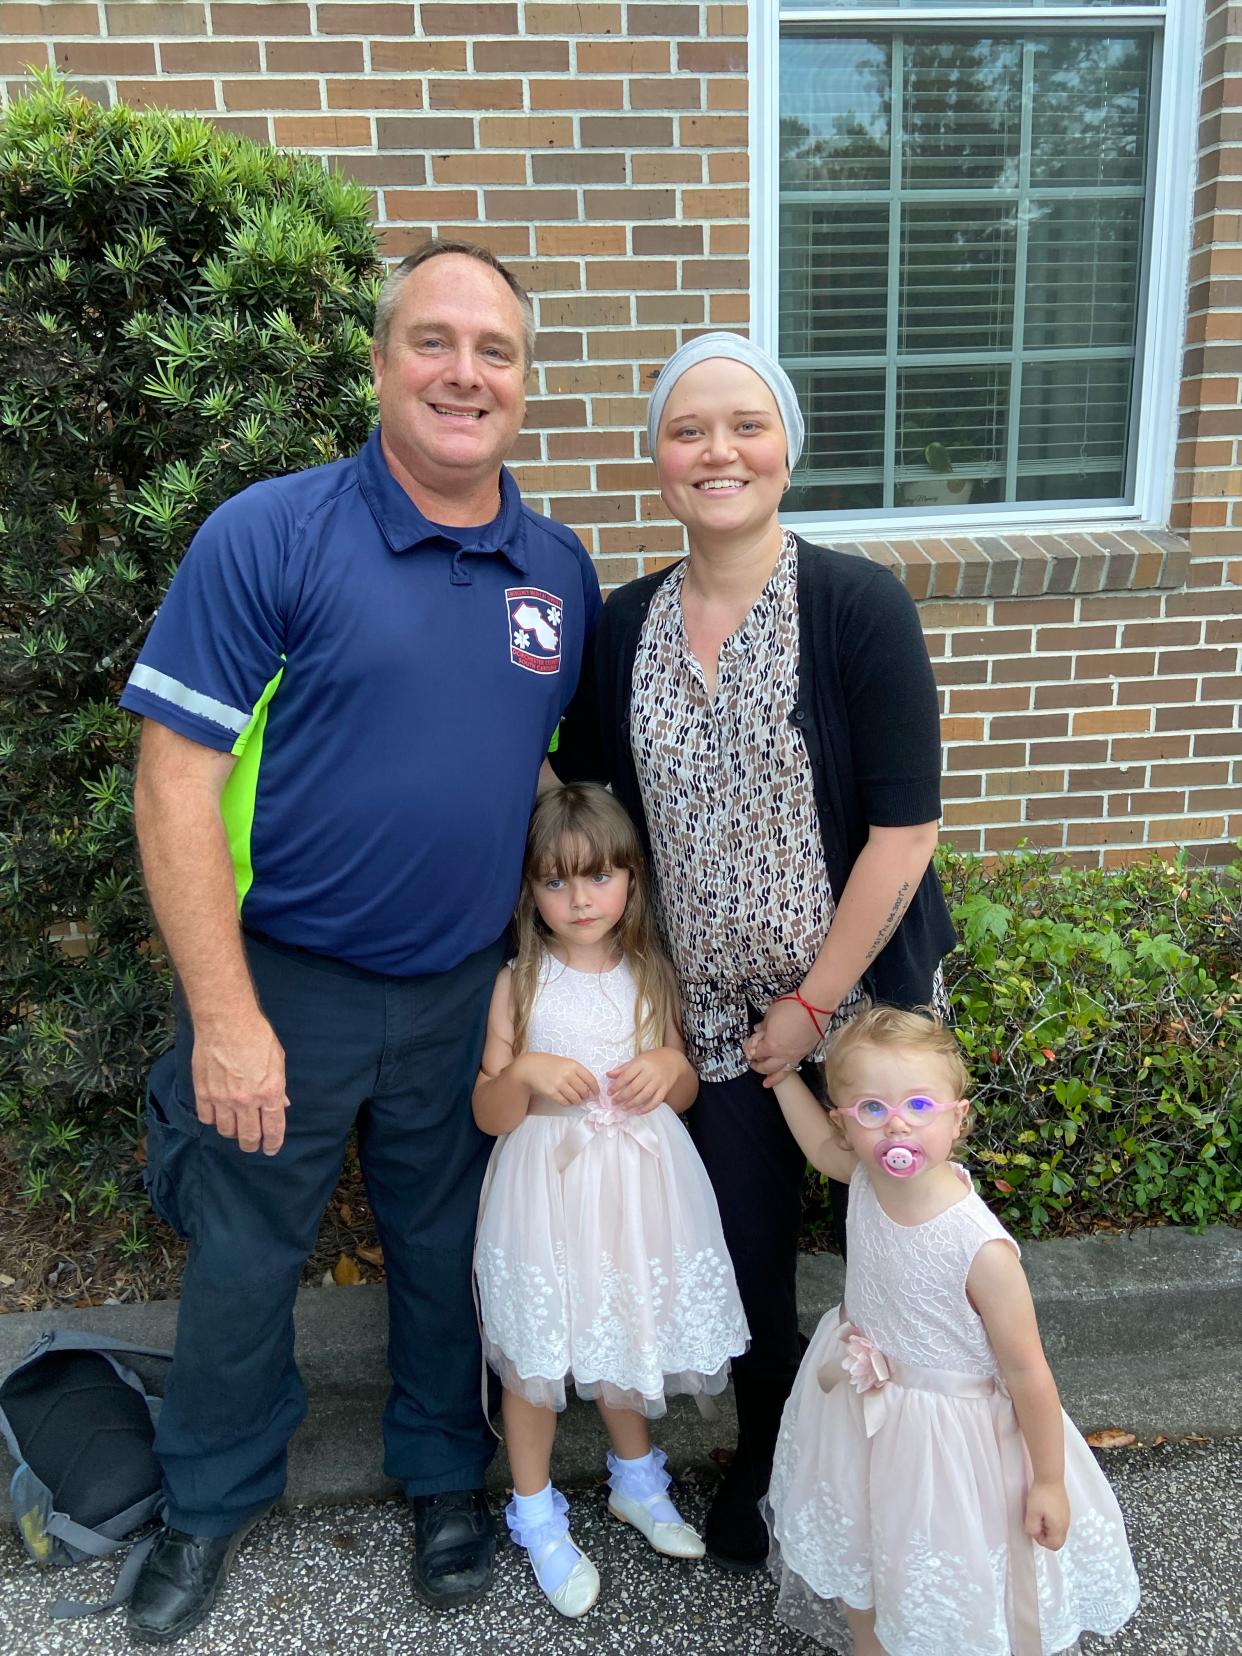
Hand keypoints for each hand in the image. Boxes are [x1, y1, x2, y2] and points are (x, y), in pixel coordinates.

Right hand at [191, 1011, 287, 1155]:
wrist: (226, 1021)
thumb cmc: (256, 1035)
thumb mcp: (277, 1060)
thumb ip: (278, 1086)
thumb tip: (280, 1105)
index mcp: (269, 1092)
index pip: (273, 1128)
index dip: (273, 1143)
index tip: (271, 1149)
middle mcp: (246, 1100)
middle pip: (248, 1136)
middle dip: (252, 1145)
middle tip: (252, 1145)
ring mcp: (223, 1098)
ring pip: (226, 1131)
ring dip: (232, 1132)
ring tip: (235, 1126)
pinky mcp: (203, 1092)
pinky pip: (207, 1118)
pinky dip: (213, 1120)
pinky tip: (217, 1114)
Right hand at [518, 1051, 598, 1106]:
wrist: (530, 1067)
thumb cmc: (549, 1064)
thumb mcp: (565, 1063)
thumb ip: (577, 1072)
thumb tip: (590, 1087)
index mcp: (573, 1065)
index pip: (590, 1079)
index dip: (595, 1088)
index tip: (596, 1093)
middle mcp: (568, 1074)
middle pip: (584, 1090)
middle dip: (585, 1096)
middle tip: (584, 1096)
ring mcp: (559, 1084)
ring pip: (576, 1098)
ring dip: (577, 1100)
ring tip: (575, 1099)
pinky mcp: (551, 1093)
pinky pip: (565, 1102)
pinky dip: (568, 1103)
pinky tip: (566, 1100)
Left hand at [606, 1048, 685, 1114]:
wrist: (673, 1060)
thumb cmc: (652, 1059)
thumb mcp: (637, 1060)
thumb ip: (623, 1068)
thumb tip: (608, 1075)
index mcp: (641, 1063)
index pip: (626, 1076)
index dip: (616, 1086)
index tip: (609, 1093)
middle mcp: (650, 1073)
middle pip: (634, 1088)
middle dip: (622, 1097)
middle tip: (614, 1102)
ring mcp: (658, 1082)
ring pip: (644, 1096)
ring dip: (632, 1104)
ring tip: (623, 1108)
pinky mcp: (665, 1089)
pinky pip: (656, 1101)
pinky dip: (647, 1108)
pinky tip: (638, 1112)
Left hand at [744, 998, 822, 1088]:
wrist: (815, 1006)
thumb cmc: (790, 1007)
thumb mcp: (770, 1014)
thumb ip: (763, 1026)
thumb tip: (758, 1031)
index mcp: (770, 1045)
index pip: (755, 1053)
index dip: (749, 1050)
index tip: (747, 1045)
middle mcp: (782, 1055)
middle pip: (766, 1067)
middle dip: (757, 1066)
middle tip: (753, 1064)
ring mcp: (795, 1056)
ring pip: (781, 1073)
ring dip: (772, 1078)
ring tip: (766, 1083)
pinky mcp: (805, 1053)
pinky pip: (793, 1067)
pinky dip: (785, 1072)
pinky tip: (784, 1072)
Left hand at [1024, 1481, 1069, 1549]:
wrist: (1050, 1477)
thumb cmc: (1041, 1495)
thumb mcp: (1032, 1513)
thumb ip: (1032, 1528)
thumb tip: (1034, 1533)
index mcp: (1059, 1528)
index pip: (1054, 1545)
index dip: (1041, 1540)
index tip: (1034, 1527)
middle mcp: (1066, 1524)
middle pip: (1057, 1539)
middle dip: (1045, 1534)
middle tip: (1036, 1522)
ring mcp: (1067, 1516)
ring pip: (1057, 1530)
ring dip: (1047, 1526)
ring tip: (1039, 1513)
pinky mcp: (1065, 1509)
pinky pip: (1059, 1521)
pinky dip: (1051, 1520)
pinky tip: (1044, 1508)